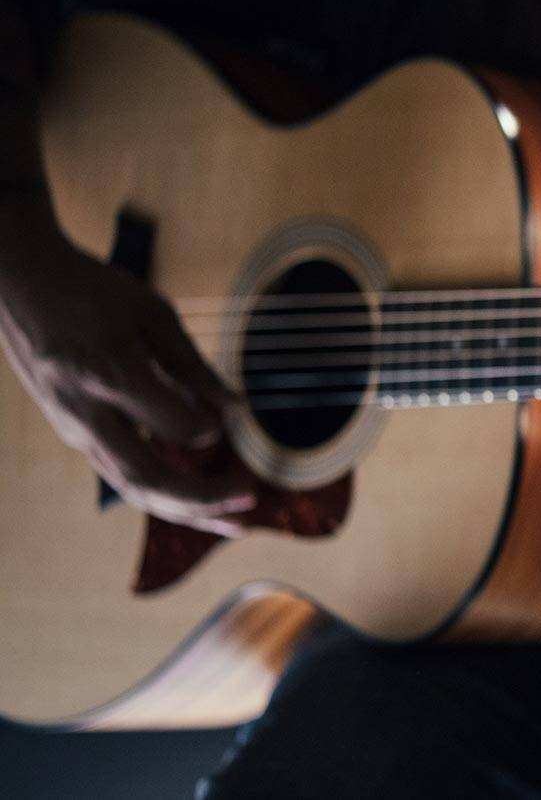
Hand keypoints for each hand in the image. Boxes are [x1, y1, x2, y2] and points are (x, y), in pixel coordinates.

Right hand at [0, 215, 252, 536]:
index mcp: (111, 374)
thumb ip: (193, 366)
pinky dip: (163, 493)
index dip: (210, 429)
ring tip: (235, 523)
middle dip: (203, 500)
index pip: (174, 425)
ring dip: (186, 510)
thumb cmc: (93, 290)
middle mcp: (87, 412)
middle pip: (147, 477)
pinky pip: (121, 473)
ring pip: (131, 486)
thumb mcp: (152, 314)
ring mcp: (74, 428)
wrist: (20, 283)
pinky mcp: (73, 433)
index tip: (232, 419)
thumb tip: (237, 410)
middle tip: (251, 501)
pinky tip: (199, 502)